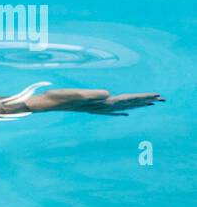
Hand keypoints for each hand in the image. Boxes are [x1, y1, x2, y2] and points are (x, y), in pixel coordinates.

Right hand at [28, 88, 162, 116]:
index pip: (126, 99)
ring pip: (122, 107)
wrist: (44, 104)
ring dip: (136, 105)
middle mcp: (100, 107)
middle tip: (163, 99)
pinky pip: (111, 110)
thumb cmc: (56, 97)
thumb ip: (91, 94)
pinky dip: (121, 111)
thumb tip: (109, 95)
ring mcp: (95, 108)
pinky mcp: (90, 107)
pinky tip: (125, 114)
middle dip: (145, 102)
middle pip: (128, 104)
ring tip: (151, 104)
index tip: (158, 96)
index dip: (142, 97)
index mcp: (99, 103)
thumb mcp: (74, 93)